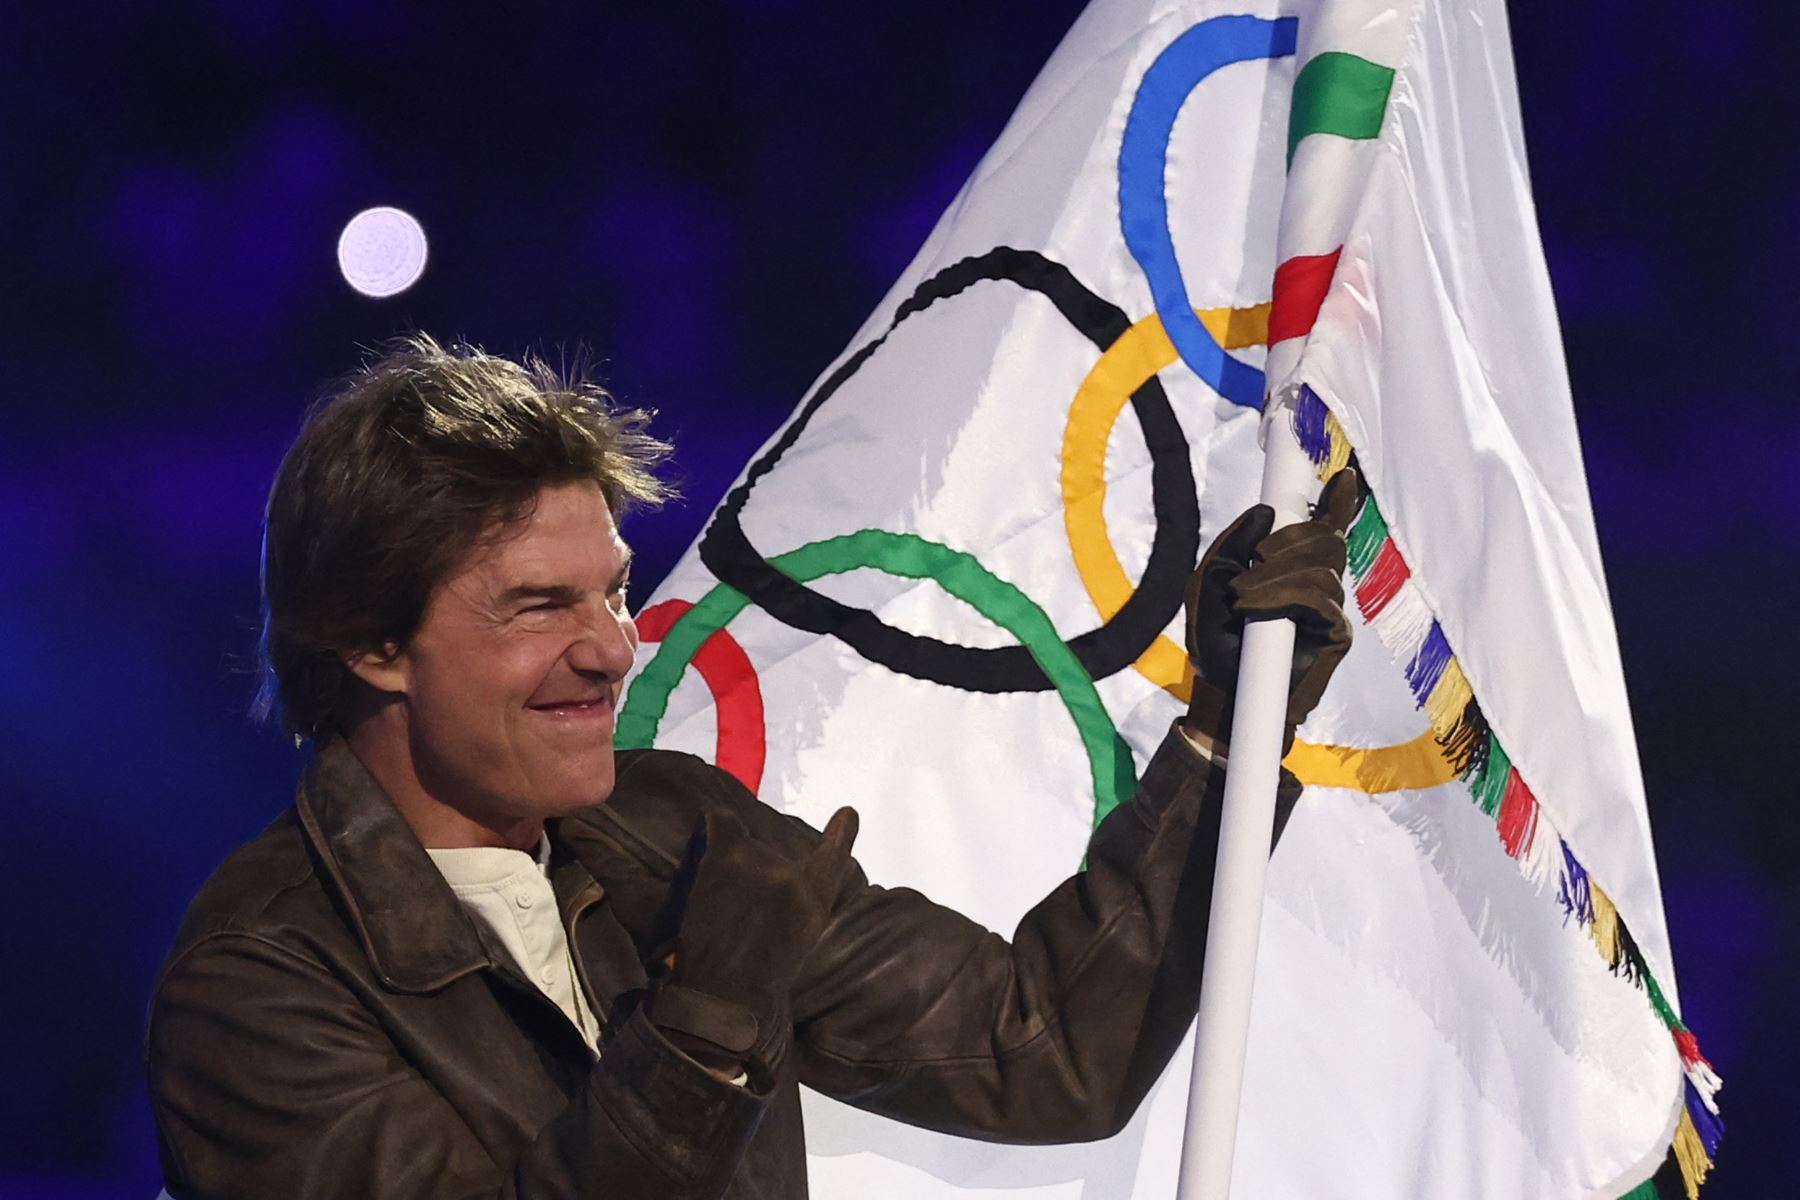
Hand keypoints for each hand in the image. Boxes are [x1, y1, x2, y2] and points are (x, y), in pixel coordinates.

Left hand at [648, 806, 858, 1078]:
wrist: (722, 1001)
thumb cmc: (755, 987)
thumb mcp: (795, 947)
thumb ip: (797, 911)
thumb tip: (783, 893)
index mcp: (815, 902)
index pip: (834, 857)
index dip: (840, 834)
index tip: (847, 813)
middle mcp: (794, 878)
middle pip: (773, 856)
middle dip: (754, 875)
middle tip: (733, 908)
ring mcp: (762, 864)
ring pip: (743, 848)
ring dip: (730, 867)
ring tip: (714, 902)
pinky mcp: (727, 857)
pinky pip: (722, 823)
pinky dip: (717, 824)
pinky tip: (710, 826)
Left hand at [1183, 468, 1357, 749]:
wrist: (1220, 690)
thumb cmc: (1216, 637)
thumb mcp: (1208, 581)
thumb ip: (1232, 544)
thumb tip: (1265, 512)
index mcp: (1291, 566)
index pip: (1324, 528)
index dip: (1339, 503)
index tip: (1344, 478)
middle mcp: (1318, 582)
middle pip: (1327, 540)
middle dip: (1289, 540)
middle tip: (1255, 559)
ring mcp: (1330, 609)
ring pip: (1321, 568)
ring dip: (1274, 576)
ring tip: (1239, 598)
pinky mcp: (1336, 635)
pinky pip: (1319, 599)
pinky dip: (1283, 596)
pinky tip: (1253, 608)